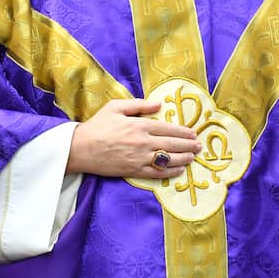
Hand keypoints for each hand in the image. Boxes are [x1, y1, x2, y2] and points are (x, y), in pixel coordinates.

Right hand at [68, 98, 201, 179]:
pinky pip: (157, 172)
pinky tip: (179, 170)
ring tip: (192, 157)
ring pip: (168, 159)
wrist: (80, 148)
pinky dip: (170, 172)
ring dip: (184, 159)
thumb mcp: (115, 107)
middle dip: (189, 146)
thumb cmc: (96, 126)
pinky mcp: (134, 171)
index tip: (193, 133)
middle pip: (172, 144)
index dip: (183, 132)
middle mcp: (142, 142)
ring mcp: (139, 158)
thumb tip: (159, 104)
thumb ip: (138, 104)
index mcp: (139, 125)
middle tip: (198, 146)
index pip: (168, 129)